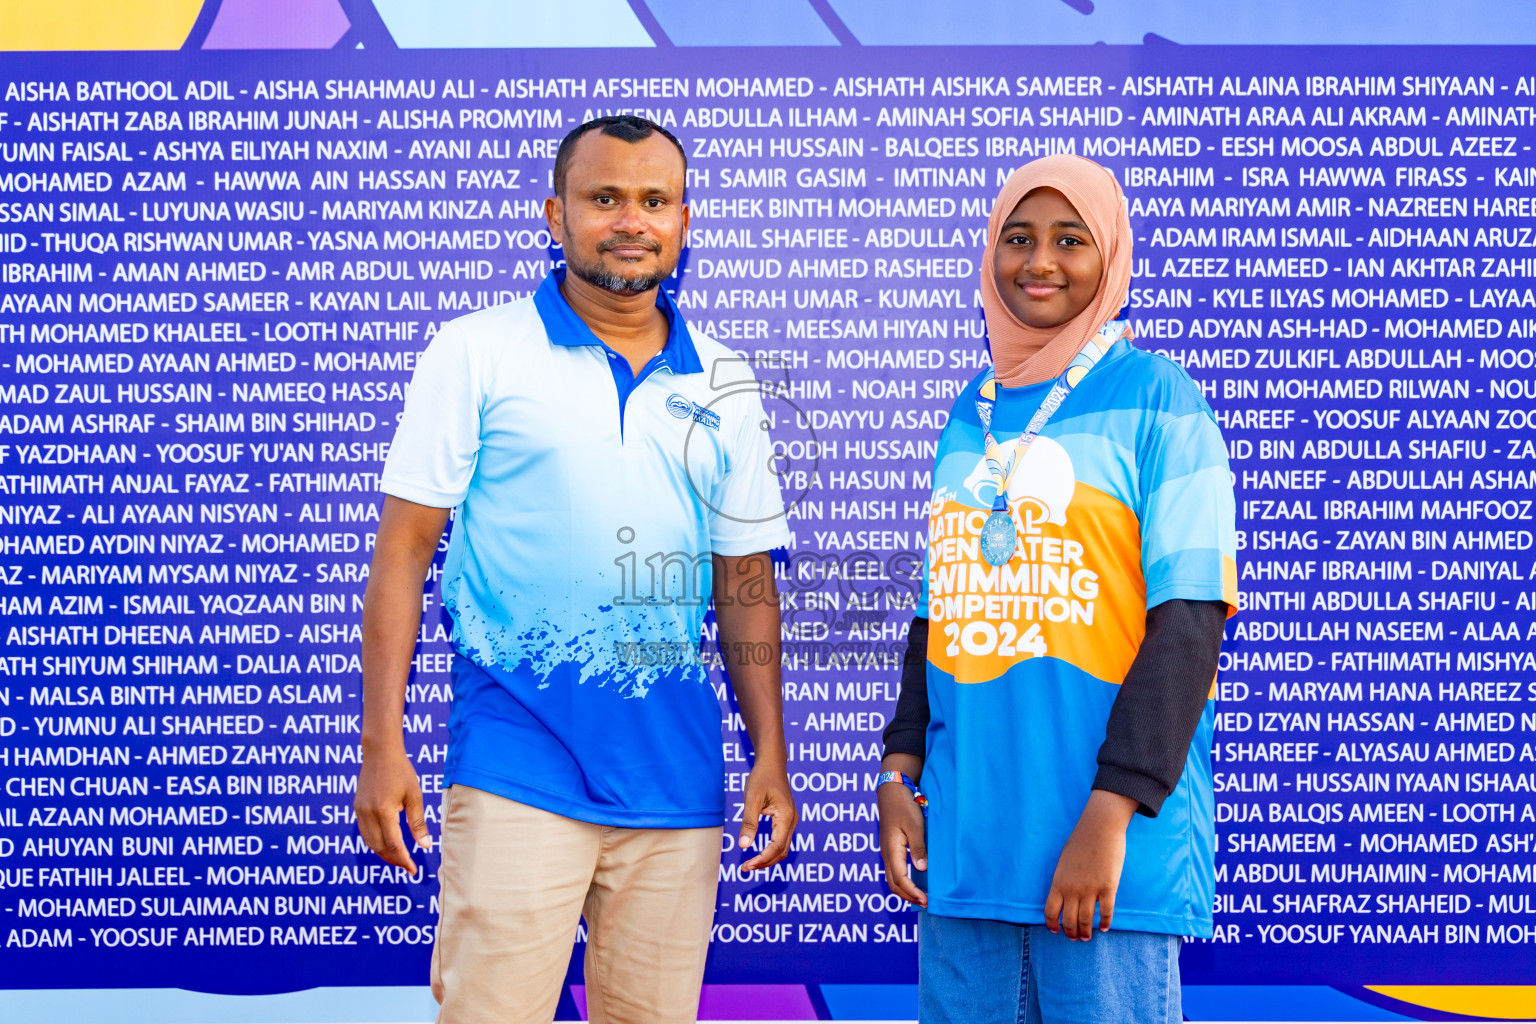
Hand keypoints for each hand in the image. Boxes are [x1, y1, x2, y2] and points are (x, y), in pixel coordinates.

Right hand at [354, 744, 430, 872]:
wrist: (380, 752)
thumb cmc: (401, 771)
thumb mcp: (414, 796)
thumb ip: (417, 823)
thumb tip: (425, 845)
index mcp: (383, 811)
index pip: (393, 844)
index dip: (404, 859)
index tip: (414, 870)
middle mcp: (367, 813)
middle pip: (379, 847)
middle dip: (394, 860)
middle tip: (408, 866)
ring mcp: (359, 811)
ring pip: (369, 842)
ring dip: (383, 853)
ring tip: (399, 858)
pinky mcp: (357, 808)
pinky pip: (365, 832)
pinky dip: (375, 842)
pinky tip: (387, 843)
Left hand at [738, 761, 796, 871]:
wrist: (772, 764)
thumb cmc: (761, 778)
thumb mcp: (752, 799)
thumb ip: (749, 822)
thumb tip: (744, 846)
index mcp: (786, 816)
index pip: (777, 846)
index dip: (763, 859)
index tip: (747, 865)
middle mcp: (792, 820)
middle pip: (782, 851)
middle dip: (765, 862)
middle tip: (745, 868)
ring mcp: (791, 820)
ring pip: (782, 848)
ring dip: (768, 858)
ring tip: (750, 864)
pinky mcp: (786, 819)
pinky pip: (780, 841)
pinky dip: (770, 850)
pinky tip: (757, 853)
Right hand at [878, 782, 927, 906]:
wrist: (892, 793)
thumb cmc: (904, 808)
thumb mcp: (915, 826)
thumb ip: (918, 848)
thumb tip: (921, 869)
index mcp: (891, 851)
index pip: (901, 880)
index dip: (913, 892)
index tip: (926, 900)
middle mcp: (887, 855)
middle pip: (893, 885)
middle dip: (908, 897)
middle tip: (925, 903)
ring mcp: (887, 852)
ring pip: (892, 880)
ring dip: (905, 891)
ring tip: (921, 897)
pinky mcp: (890, 849)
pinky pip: (894, 872)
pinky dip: (903, 882)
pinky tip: (914, 882)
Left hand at [1044, 790, 1136, 939]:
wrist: (1099, 828)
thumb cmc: (1081, 841)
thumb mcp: (1064, 861)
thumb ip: (1063, 880)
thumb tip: (1065, 895)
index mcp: (1058, 882)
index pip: (1051, 911)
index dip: (1053, 924)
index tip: (1056, 931)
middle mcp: (1072, 889)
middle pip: (1069, 920)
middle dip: (1071, 932)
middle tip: (1075, 938)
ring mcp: (1091, 889)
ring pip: (1087, 920)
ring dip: (1086, 932)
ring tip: (1087, 937)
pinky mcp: (1108, 887)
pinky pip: (1106, 912)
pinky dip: (1106, 922)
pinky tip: (1105, 927)